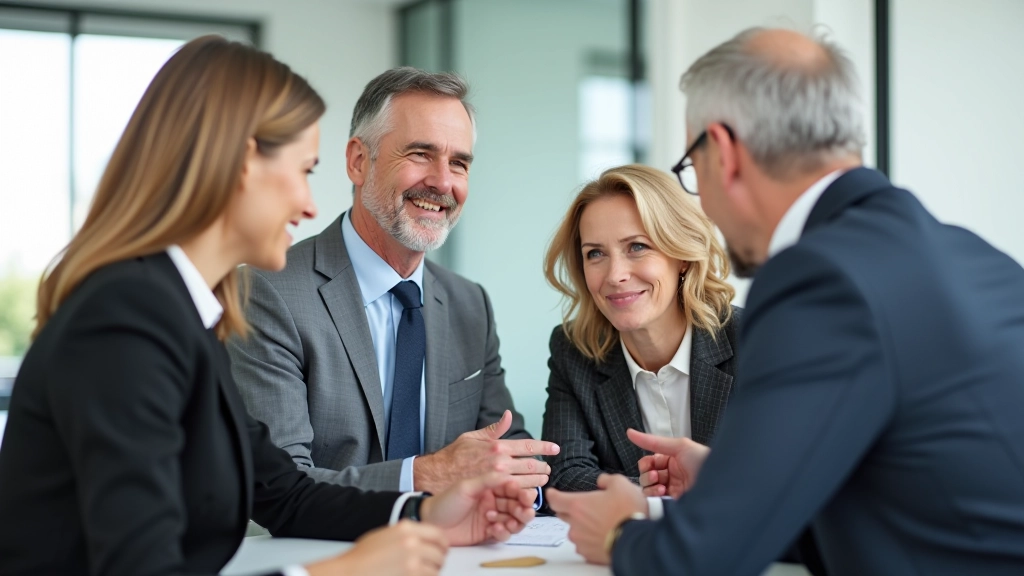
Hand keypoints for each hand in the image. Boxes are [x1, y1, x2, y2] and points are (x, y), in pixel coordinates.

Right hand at [305, 521, 446, 575]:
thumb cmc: (361, 558)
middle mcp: (412, 542)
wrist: (349, 573)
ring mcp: (413, 560)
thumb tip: (424, 540)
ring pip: (436, 568)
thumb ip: (406, 535)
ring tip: (419, 573)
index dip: (442, 545)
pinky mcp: (412, 575)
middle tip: (431, 566)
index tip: (441, 550)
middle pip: (439, 552)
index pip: (438, 534)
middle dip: (437, 561)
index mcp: (406, 528)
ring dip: (431, 572)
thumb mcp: (385, 536)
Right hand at [414, 410, 559, 492]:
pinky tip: (528, 492)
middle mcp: (499, 461)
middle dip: (542, 467)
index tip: (555, 448)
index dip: (544, 447)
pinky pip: (514, 493)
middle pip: (531, 465)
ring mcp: (497, 478)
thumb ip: (493, 429)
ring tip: (542, 480)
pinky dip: (524, 492)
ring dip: (537, 481)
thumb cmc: (452, 456)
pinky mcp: (492, 492)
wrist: (436, 475)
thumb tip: (508, 415)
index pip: (527, 446)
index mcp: (497, 446)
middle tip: (548, 468)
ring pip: (526, 480)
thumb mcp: (472, 436)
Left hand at [419, 472, 536, 545]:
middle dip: (524, 507)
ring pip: (515, 520)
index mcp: (490, 486)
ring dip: (516, 520)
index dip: (522, 491)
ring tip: (511, 521)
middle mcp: (493, 501)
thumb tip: (508, 471)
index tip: (525, 493)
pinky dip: (503, 532)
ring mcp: (492, 517)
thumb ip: (488, 479)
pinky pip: (504, 534)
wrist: (430, 522)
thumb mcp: (466, 486)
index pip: (513, 487)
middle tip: (524, 510)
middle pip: (518, 504)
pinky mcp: (488, 532)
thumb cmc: (444, 501)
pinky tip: (496, 528)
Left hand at [546, 474, 646, 564]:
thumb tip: (602, 481)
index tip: (552, 493)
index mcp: (578, 505)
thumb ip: (606, 479)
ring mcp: (580, 541)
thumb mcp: (621, 484)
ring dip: (583, 527)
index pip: (554, 499)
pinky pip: (584, 545)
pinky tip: (604, 536)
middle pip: (563, 515)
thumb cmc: (628, 512)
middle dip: (571, 510)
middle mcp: (575, 524)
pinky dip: (590, 541)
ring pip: (575, 531)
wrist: (637, 540)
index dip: (552, 495)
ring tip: (602, 524)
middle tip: (587, 507)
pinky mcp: (588, 554)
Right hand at [629, 429, 709, 498]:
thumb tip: (630, 432)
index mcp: (672, 461)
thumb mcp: (679, 446)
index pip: (649, 463)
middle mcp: (671, 476)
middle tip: (656, 476)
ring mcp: (672, 491)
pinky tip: (663, 493)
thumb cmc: (704, 461)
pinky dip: (654, 497)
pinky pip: (655, 501)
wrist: (720, 481)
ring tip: (661, 487)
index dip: (646, 464)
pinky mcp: (673, 504)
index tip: (650, 465)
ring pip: (648, 490)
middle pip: (646, 477)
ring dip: (650, 486)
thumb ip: (653, 441)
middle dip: (647, 476)